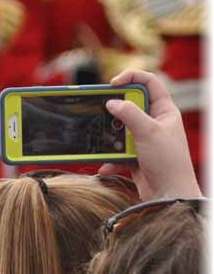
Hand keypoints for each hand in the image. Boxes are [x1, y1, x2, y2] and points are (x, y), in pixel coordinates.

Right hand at [98, 69, 201, 200]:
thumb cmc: (168, 162)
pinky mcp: (135, 154)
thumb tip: (111, 103)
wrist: (170, 196)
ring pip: (119, 128)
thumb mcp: (148, 131)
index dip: (130, 77)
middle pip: (129, 104)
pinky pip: (116, 150)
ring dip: (111, 138)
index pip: (149, 82)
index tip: (112, 84)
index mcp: (164, 110)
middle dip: (115, 111)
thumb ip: (128, 113)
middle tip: (104, 113)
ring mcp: (144, 138)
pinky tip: (107, 165)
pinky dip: (110, 158)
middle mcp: (154, 121)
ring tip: (109, 145)